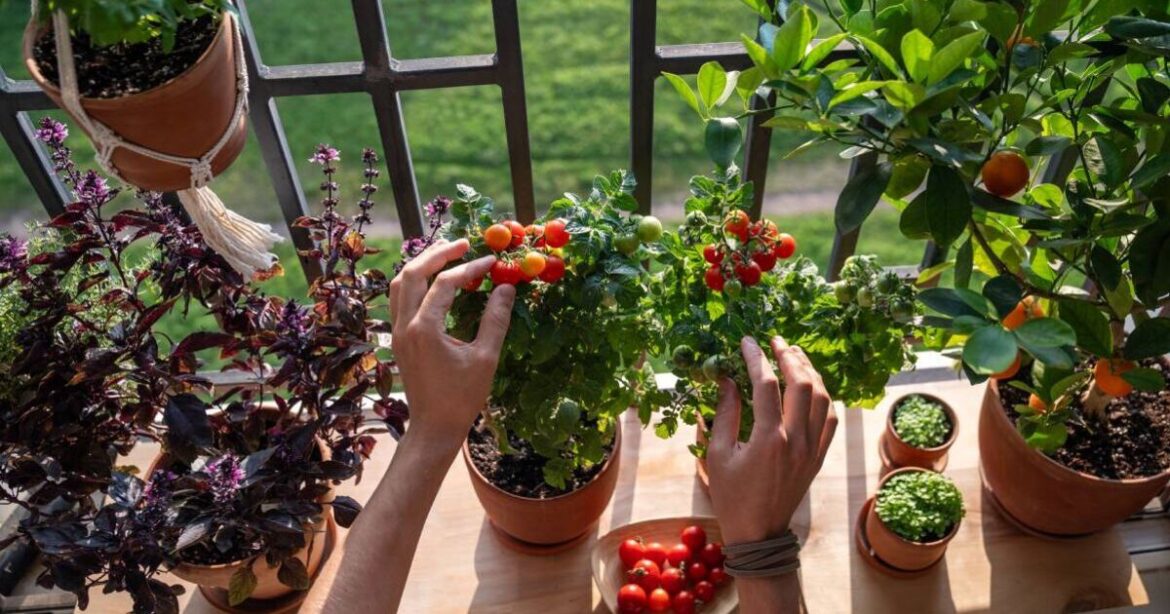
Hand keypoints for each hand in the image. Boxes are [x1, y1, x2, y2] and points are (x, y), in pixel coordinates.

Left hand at [389, 239, 514, 449]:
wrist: (434, 428)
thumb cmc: (462, 397)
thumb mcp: (485, 358)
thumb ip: (495, 319)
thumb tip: (506, 287)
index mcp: (424, 328)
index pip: (445, 282)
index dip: (470, 268)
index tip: (493, 262)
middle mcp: (404, 325)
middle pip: (412, 273)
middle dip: (437, 253)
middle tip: (463, 243)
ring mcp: (397, 332)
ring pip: (400, 284)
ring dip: (422, 265)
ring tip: (446, 253)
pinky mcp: (399, 339)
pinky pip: (401, 299)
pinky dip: (416, 283)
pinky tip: (435, 282)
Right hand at [707, 336, 836, 543]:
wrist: (759, 533)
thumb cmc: (731, 495)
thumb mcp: (717, 454)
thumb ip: (725, 413)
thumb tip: (728, 379)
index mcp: (768, 439)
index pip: (765, 385)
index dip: (756, 358)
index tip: (748, 342)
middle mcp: (796, 441)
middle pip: (802, 384)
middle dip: (789, 356)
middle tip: (776, 341)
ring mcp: (812, 449)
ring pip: (822, 399)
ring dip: (810, 372)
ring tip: (795, 355)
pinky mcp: (819, 457)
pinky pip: (829, 420)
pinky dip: (823, 397)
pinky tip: (811, 385)